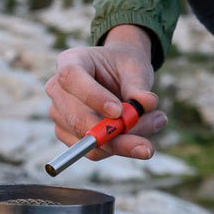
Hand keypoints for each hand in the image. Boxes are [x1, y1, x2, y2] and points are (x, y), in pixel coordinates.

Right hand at [45, 25, 165, 160]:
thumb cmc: (123, 66)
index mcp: (70, 62)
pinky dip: (121, 147)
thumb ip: (138, 86)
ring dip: (125, 141)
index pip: (71, 78)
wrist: (117, 74)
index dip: (93, 97)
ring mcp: (59, 114)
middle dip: (114, 136)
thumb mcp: (134, 68)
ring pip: (89, 141)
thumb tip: (146, 104)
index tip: (119, 112)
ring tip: (156, 122)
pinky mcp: (68, 135)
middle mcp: (58, 89)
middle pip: (77, 119)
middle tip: (148, 144)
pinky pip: (95, 151)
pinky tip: (142, 133)